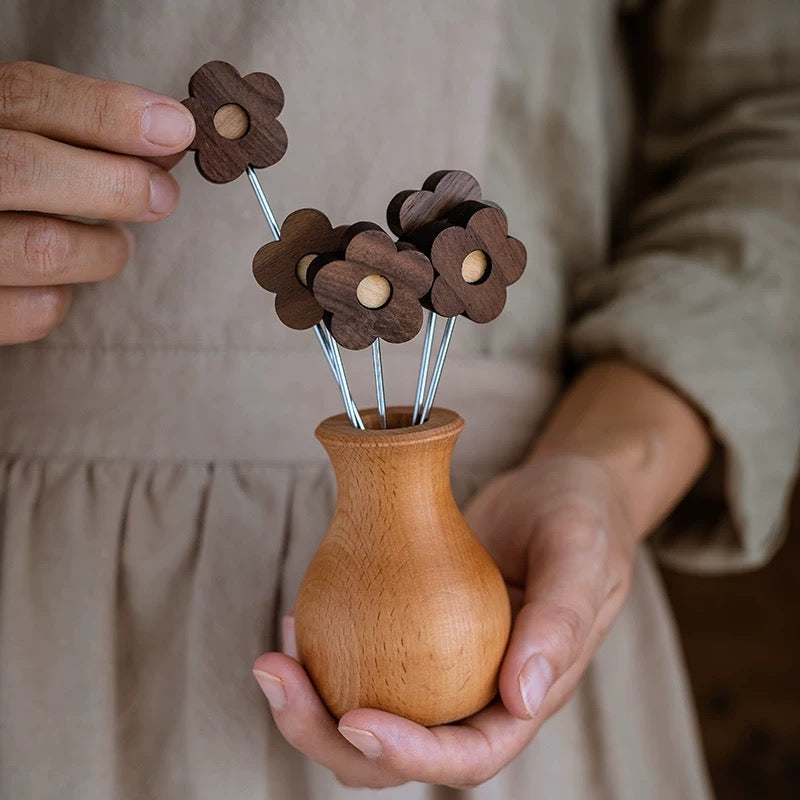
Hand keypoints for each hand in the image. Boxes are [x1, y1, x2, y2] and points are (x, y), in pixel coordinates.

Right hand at [0, 61, 194, 343]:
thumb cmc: (4, 185)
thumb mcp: (17, 140)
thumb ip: (74, 130)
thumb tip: (168, 134)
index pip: (25, 97)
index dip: (106, 113)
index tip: (175, 127)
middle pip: (26, 170)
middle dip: (116, 183)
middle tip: (163, 195)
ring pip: (44, 249)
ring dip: (104, 248)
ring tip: (115, 241)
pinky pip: (36, 309)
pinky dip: (61, 295)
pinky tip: (57, 281)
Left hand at [253, 453, 636, 788]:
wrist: (559, 489)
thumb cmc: (581, 521)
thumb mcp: (580, 557)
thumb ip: (560, 623)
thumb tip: (519, 698)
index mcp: (522, 697)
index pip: (466, 754)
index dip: (409, 754)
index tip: (355, 720)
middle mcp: (475, 694)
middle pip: (398, 751)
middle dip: (331, 737)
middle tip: (278, 679)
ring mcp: (440, 667)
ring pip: (367, 715)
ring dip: (312, 704)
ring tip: (274, 657)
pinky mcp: (413, 632)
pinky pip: (361, 660)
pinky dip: (322, 654)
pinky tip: (298, 620)